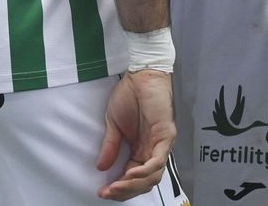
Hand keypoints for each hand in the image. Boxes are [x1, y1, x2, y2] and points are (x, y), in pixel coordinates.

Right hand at [97, 69, 175, 200]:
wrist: (140, 75)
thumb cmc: (129, 96)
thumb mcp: (113, 124)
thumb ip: (110, 146)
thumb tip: (100, 167)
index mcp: (141, 150)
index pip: (133, 178)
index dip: (119, 188)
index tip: (102, 191)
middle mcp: (153, 151)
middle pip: (144, 182)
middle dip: (125, 191)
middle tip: (107, 192)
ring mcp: (161, 145)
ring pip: (152, 176)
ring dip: (133, 185)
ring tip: (115, 186)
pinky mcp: (166, 135)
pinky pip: (158, 160)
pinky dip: (144, 171)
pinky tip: (130, 174)